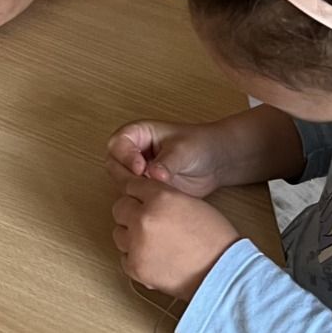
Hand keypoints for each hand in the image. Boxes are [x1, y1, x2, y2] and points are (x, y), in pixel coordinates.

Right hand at [105, 119, 229, 197]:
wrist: (217, 162)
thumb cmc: (200, 145)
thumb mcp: (183, 150)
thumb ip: (166, 162)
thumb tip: (153, 175)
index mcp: (139, 133)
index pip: (118, 143)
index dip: (126, 156)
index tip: (141, 167)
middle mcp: (135, 152)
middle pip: (114, 164)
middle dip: (126, 175)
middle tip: (144, 182)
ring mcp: (139, 171)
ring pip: (122, 182)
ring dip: (134, 188)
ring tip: (155, 191)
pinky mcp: (147, 187)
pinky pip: (135, 195)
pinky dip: (143, 198)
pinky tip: (159, 199)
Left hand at [111, 177, 238, 299]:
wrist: (222, 272)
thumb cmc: (215, 240)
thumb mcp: (192, 204)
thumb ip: (165, 197)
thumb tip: (145, 198)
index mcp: (160, 198)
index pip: (131, 186)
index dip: (136, 193)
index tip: (138, 198)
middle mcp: (144, 218)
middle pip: (120, 208)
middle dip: (130, 213)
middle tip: (145, 222)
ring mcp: (137, 244)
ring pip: (118, 233)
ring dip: (130, 235)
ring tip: (152, 242)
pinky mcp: (135, 267)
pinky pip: (124, 257)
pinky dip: (135, 257)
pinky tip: (153, 257)